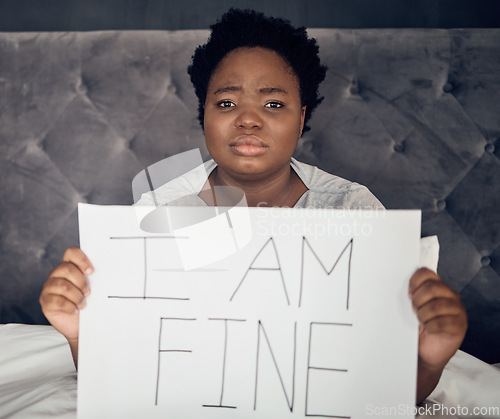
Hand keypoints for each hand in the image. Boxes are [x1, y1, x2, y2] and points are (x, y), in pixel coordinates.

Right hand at [40, 247, 92, 342]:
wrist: (80, 325)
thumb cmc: (89, 303)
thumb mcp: (95, 288)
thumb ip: (96, 278)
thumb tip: (112, 272)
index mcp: (70, 265)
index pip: (71, 252)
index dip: (81, 259)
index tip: (91, 272)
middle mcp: (57, 274)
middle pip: (67, 269)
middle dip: (81, 282)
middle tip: (88, 293)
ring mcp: (49, 287)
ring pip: (62, 286)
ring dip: (77, 296)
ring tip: (83, 303)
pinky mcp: (46, 301)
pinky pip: (57, 301)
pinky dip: (70, 307)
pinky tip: (75, 310)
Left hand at [409, 267, 466, 401]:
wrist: (425, 353)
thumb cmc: (417, 328)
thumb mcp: (413, 307)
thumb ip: (411, 294)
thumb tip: (393, 283)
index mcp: (439, 287)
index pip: (426, 273)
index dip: (413, 283)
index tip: (408, 295)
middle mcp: (451, 296)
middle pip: (432, 287)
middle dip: (418, 300)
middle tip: (414, 311)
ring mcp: (458, 310)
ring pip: (436, 306)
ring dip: (423, 316)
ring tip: (422, 322)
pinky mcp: (459, 326)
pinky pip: (442, 323)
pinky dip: (431, 327)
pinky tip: (429, 330)